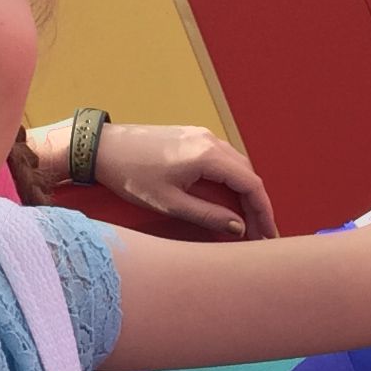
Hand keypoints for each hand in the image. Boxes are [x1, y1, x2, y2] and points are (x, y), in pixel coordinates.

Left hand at [94, 124, 276, 238]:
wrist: (102, 147)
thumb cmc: (131, 175)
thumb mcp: (170, 202)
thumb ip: (208, 215)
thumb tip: (239, 227)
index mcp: (206, 155)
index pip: (250, 184)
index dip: (264, 212)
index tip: (268, 236)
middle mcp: (208, 140)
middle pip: (247, 174)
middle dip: (256, 205)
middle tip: (259, 236)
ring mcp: (199, 135)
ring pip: (235, 165)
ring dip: (243, 192)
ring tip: (245, 222)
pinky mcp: (189, 136)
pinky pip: (221, 158)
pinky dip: (230, 180)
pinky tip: (227, 199)